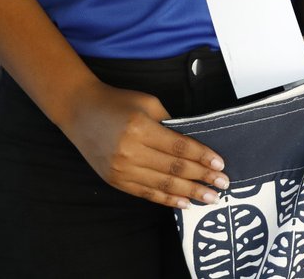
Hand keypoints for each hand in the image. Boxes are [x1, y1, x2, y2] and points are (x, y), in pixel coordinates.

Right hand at [61, 79, 226, 208]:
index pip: (179, 146)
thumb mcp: (148, 103)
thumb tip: (194, 143)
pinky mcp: (114, 180)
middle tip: (223, 184)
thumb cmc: (118, 102)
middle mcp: (129, 152)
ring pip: (161, 185)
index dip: (202, 156)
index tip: (220, 164)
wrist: (80, 111)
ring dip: (189, 193)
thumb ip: (170, 123)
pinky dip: (166, 200)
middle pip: (173, 169)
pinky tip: (184, 202)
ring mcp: (120, 170)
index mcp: (140, 129)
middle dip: (202, 178)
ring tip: (210, 198)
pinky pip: (145, 194)